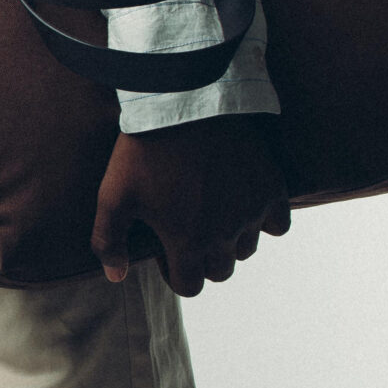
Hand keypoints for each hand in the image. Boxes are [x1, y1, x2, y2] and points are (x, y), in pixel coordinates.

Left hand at [91, 115, 290, 296]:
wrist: (184, 100)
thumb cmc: (143, 150)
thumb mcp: (113, 196)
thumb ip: (108, 242)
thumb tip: (117, 276)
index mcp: (188, 243)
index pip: (190, 286)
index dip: (174, 271)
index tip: (166, 246)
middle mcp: (225, 235)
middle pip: (220, 271)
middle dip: (201, 257)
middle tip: (187, 226)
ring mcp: (251, 212)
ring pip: (247, 249)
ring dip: (230, 239)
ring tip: (211, 211)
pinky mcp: (271, 187)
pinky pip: (279, 225)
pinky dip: (264, 221)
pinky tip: (243, 204)